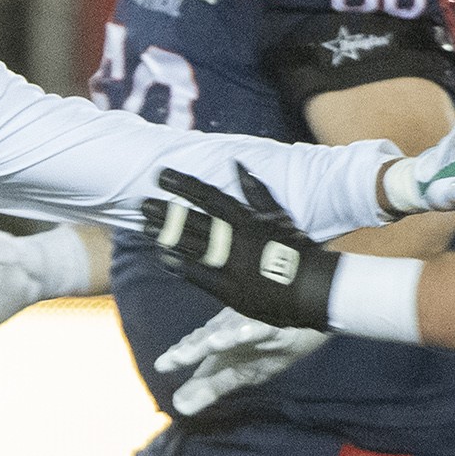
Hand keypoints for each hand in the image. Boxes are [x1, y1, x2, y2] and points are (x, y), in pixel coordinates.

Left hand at [145, 165, 334, 329]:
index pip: (209, 197)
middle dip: (166, 212)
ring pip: (191, 246)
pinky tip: (161, 256)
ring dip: (166, 235)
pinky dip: (179, 264)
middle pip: (193, 222)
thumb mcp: (281, 217)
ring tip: (143, 225)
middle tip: (142, 203)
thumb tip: (238, 165)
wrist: (312, 290)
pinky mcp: (229, 290)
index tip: (163, 176)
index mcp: (248, 220)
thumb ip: (258, 193)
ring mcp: (231, 266)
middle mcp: (236, 241)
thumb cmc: (299, 251)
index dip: (183, 185)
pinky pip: (198, 275)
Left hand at [155, 307, 325, 416]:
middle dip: (193, 347)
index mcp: (222, 339)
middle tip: (173, 358)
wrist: (309, 325)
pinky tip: (246, 334)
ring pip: (236, 329)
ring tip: (209, 346)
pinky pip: (265, 328)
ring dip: (223, 336)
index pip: (197, 345)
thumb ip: (209, 388)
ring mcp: (256, 325)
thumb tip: (178, 406)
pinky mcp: (278, 327)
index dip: (181, 353)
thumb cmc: (269, 348)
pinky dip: (254, 330)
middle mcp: (234, 329)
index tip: (163, 364)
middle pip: (211, 336)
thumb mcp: (240, 373)